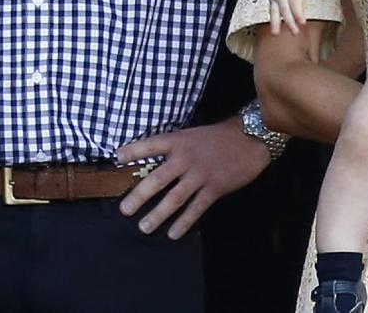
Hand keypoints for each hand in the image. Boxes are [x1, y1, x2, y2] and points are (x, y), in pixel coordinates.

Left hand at [116, 117, 271, 238]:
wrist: (250, 138)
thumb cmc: (218, 137)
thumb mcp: (193, 135)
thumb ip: (176, 149)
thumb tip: (153, 163)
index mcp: (180, 141)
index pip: (152, 145)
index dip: (134, 150)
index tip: (116, 158)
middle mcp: (187, 158)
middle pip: (158, 178)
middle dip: (139, 195)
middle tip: (124, 210)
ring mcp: (200, 174)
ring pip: (175, 198)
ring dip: (158, 214)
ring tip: (144, 227)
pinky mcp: (215, 188)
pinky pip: (196, 208)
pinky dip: (184, 222)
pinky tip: (173, 233)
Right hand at [269, 0, 337, 35]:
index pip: (295, 3)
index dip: (298, 13)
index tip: (302, 23)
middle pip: (285, 8)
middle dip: (289, 21)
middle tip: (295, 32)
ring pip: (274, 9)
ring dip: (275, 22)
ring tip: (275, 34)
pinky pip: (272, 9)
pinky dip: (272, 19)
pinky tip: (274, 30)